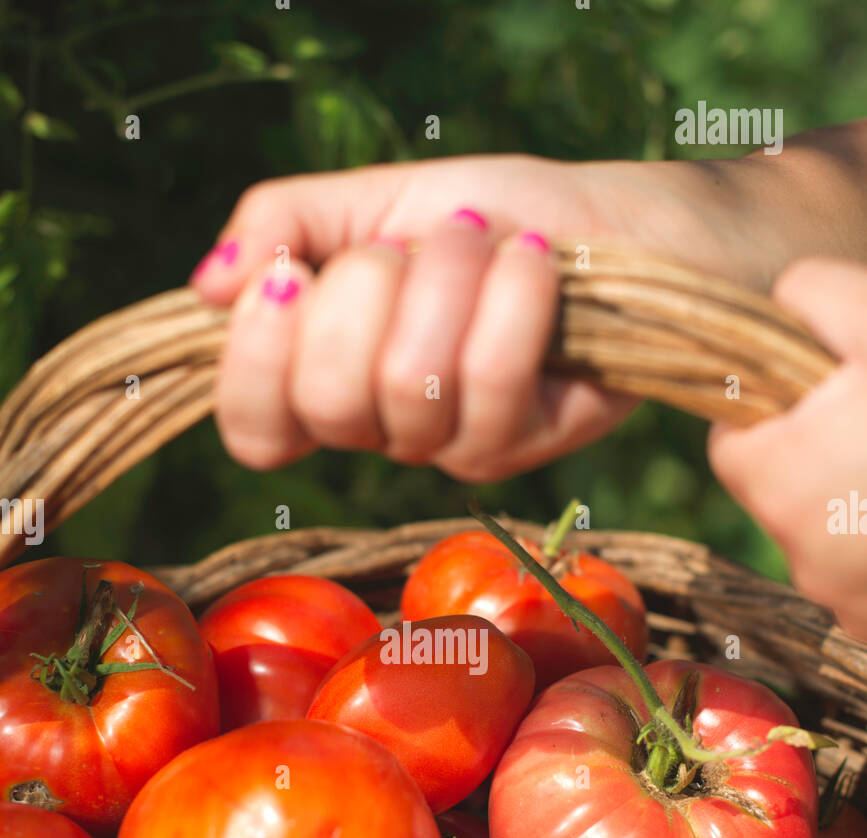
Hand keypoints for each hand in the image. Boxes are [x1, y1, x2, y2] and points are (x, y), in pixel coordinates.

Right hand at [190, 153, 771, 479]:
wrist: (608, 220)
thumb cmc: (488, 216)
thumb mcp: (370, 201)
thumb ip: (283, 228)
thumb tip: (205, 286)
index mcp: (326, 379)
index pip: (253, 428)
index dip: (253, 360)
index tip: (291, 276)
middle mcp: (380, 429)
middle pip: (325, 402)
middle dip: (368, 289)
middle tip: (418, 246)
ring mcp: (449, 447)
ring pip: (407, 386)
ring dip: (447, 278)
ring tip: (486, 242)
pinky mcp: (521, 445)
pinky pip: (489, 384)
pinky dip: (510, 298)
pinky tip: (533, 264)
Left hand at [708, 258, 866, 640]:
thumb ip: (819, 298)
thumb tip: (785, 298)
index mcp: (780, 478)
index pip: (732, 447)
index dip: (768, 412)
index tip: (811, 394)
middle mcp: (803, 555)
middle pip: (786, 498)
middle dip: (825, 460)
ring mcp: (849, 603)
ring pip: (834, 542)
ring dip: (864, 509)